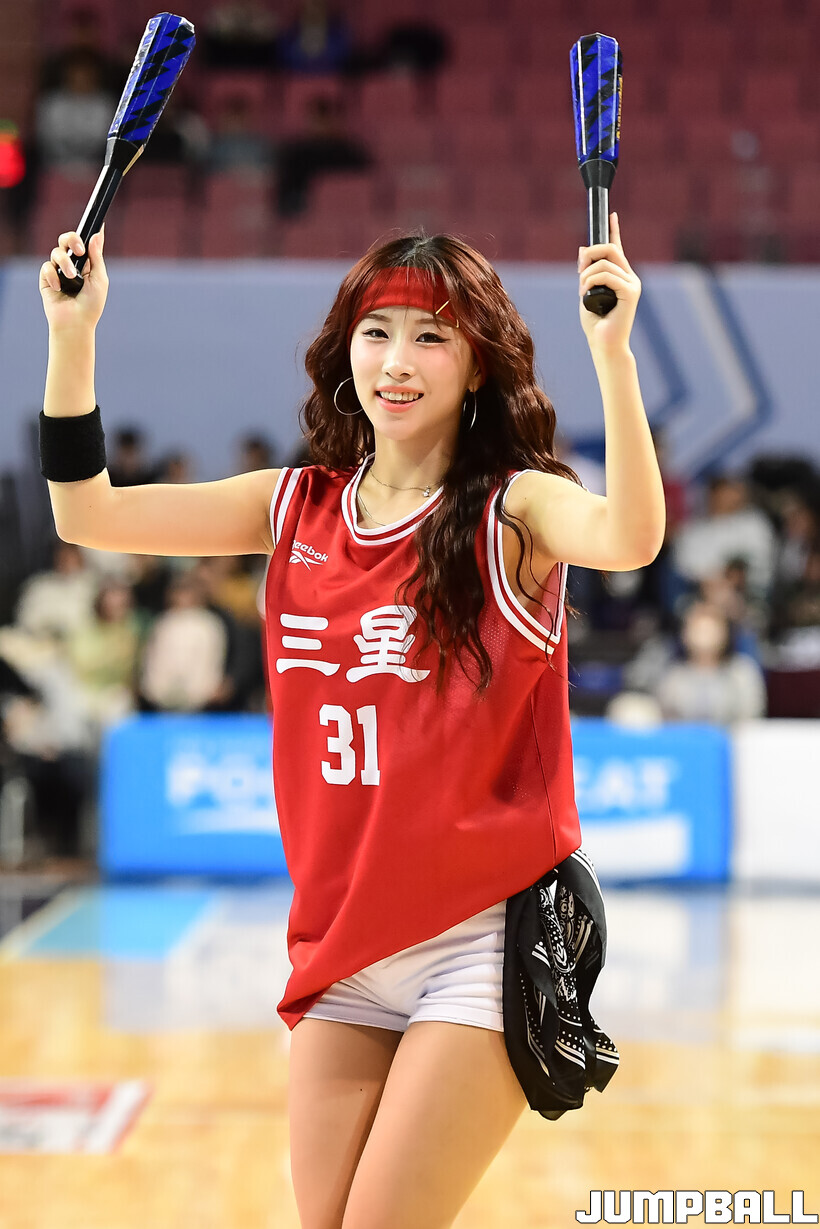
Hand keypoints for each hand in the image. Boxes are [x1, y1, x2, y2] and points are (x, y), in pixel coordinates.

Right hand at [39, 228, 108, 333]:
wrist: (76, 323)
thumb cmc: (91, 304)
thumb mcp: (99, 279)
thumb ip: (97, 257)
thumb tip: (97, 235)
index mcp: (87, 264)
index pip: (86, 243)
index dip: (90, 232)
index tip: (98, 221)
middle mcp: (72, 265)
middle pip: (67, 240)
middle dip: (71, 239)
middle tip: (78, 249)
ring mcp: (59, 271)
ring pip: (56, 252)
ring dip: (64, 263)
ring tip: (72, 277)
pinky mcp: (47, 279)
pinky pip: (46, 267)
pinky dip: (53, 275)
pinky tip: (59, 287)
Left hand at [578, 213, 640, 352]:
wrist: (604, 344)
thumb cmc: (595, 324)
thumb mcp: (586, 292)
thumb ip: (586, 273)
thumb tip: (583, 249)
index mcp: (621, 277)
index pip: (617, 248)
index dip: (614, 230)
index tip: (612, 214)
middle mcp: (629, 277)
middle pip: (610, 249)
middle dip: (590, 253)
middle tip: (579, 269)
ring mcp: (632, 284)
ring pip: (605, 263)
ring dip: (586, 275)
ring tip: (582, 292)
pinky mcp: (630, 292)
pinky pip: (608, 276)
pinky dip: (591, 282)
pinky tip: (586, 293)